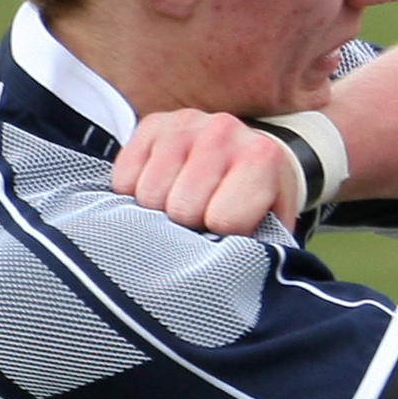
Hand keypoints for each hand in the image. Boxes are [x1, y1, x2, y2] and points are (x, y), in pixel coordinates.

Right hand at [112, 110, 300, 234]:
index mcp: (262, 158)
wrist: (251, 151)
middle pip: (182, 209)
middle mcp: (224, 132)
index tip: (228, 229)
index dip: (222, 235)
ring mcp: (185, 124)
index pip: (224, 220)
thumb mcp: (273, 222)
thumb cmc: (259, 198)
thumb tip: (234, 274)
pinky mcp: (152, 124)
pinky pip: (124, 179)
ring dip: (160, 210)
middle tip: (201, 217)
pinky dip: (135, 193)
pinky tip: (162, 187)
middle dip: (189, 224)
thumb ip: (262, 246)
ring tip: (181, 201)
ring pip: (149, 195)